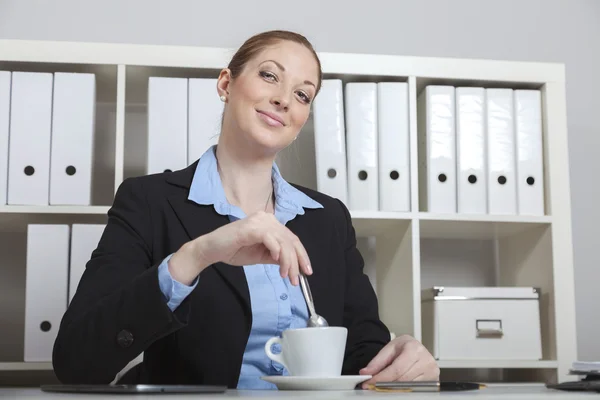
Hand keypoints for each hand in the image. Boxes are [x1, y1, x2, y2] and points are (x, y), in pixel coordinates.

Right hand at [170, 211, 311, 285]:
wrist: (211, 249)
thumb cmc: (233, 250)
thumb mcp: (261, 255)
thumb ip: (276, 257)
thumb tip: (293, 264)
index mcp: (270, 223)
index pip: (292, 238)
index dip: (301, 255)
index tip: (306, 271)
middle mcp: (267, 219)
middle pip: (290, 240)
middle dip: (296, 261)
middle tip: (296, 279)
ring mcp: (259, 221)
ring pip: (283, 241)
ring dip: (287, 261)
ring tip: (286, 275)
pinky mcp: (251, 227)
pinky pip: (269, 238)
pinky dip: (276, 250)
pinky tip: (278, 261)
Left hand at [359, 335, 438, 388]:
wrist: (416, 347)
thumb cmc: (405, 347)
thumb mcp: (389, 348)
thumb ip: (377, 361)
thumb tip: (366, 372)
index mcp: (414, 348)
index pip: (396, 369)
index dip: (382, 378)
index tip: (370, 383)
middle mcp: (426, 360)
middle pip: (403, 380)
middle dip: (385, 385)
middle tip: (372, 387)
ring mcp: (432, 372)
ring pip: (409, 387)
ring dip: (394, 389)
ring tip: (383, 386)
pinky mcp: (433, 380)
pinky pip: (415, 389)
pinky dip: (403, 389)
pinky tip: (395, 387)